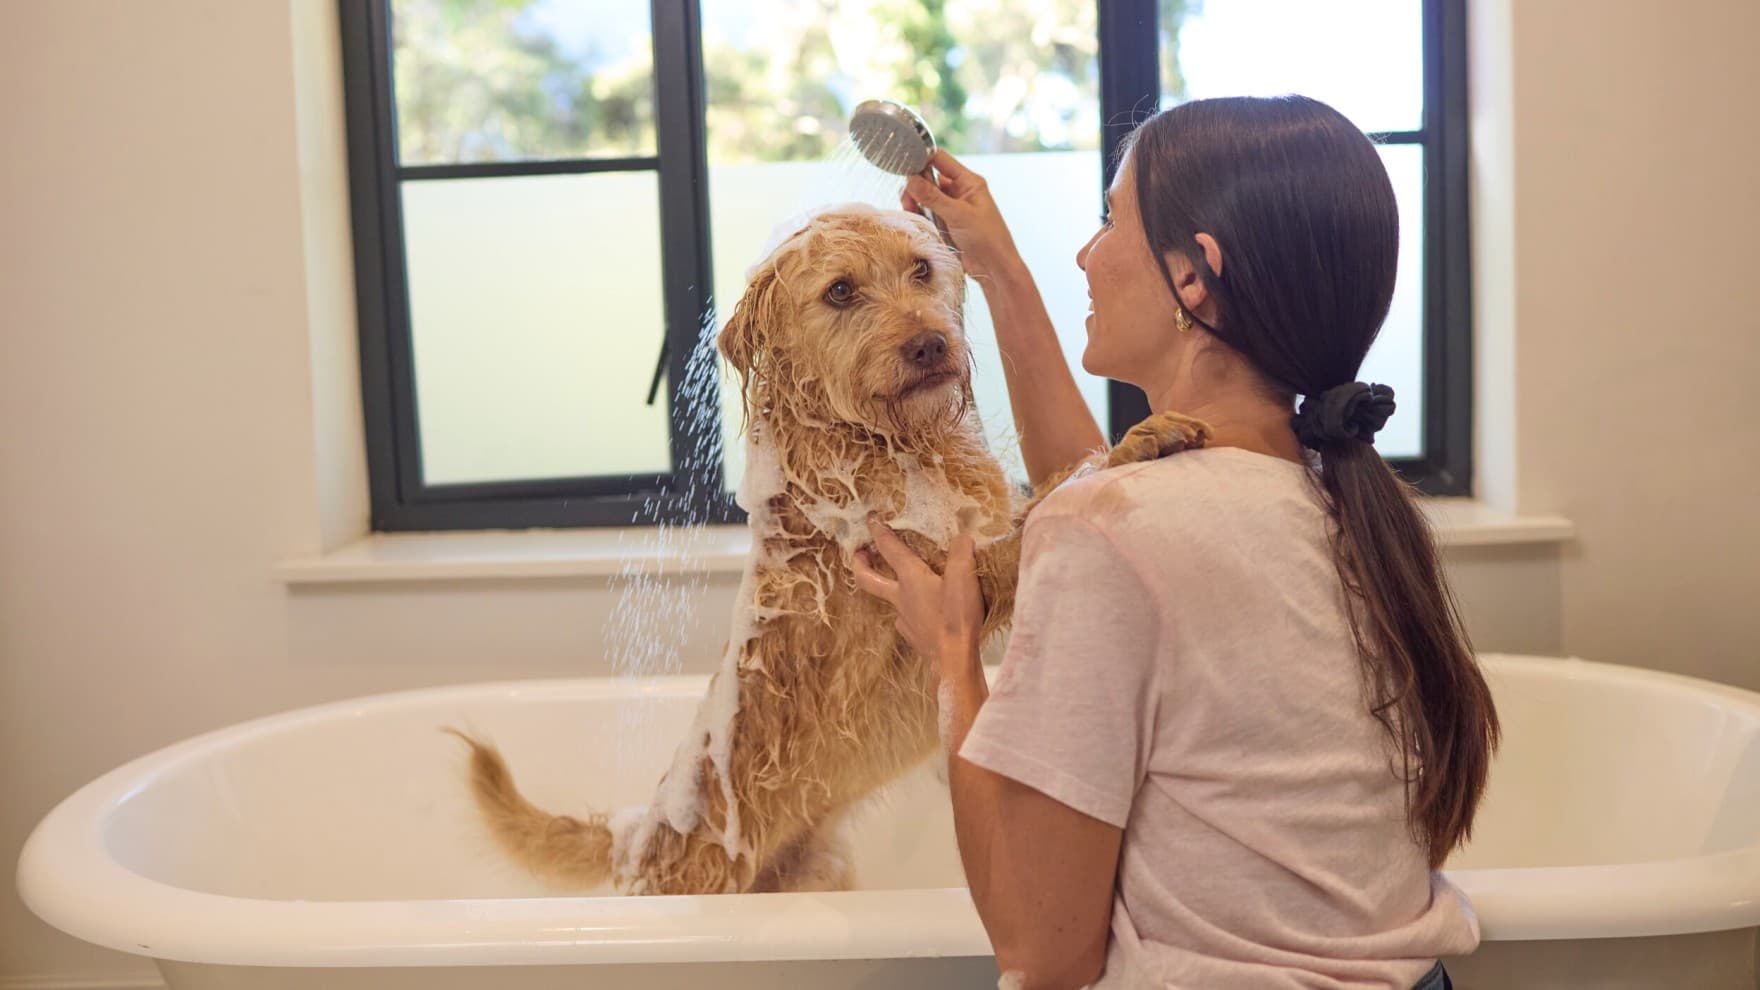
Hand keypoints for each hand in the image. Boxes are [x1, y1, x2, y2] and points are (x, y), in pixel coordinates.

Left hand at [851, 514, 984, 681]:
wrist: (953, 660)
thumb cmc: (956, 617)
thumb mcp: (964, 577)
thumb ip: (961, 552)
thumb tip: (962, 535)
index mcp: (910, 578)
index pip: (889, 548)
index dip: (879, 531)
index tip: (871, 518)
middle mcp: (901, 597)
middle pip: (868, 579)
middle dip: (860, 564)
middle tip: (860, 553)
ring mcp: (904, 618)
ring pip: (888, 600)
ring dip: (887, 588)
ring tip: (895, 582)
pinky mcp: (912, 636)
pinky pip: (905, 619)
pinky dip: (908, 611)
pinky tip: (918, 611)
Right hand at [902, 149, 1024, 281]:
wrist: (993, 268)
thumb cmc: (987, 238)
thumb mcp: (958, 214)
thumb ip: (933, 197)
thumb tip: (911, 179)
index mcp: (968, 182)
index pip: (940, 159)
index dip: (923, 158)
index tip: (905, 164)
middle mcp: (958, 191)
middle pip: (928, 177)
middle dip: (915, 185)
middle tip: (908, 198)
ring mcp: (950, 207)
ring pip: (924, 195)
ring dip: (914, 200)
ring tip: (910, 209)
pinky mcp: (944, 222)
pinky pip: (925, 211)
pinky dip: (918, 213)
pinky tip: (915, 217)